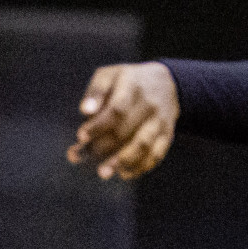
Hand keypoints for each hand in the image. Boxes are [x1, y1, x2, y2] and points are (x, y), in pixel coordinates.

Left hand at [66, 62, 178, 179]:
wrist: (168, 83)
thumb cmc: (130, 80)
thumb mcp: (110, 74)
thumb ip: (96, 91)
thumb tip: (85, 111)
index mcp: (133, 87)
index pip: (117, 110)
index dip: (98, 126)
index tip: (81, 137)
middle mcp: (150, 105)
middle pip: (125, 131)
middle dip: (101, 147)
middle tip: (79, 156)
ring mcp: (161, 121)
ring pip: (143, 145)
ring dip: (122, 161)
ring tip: (103, 172)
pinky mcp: (168, 134)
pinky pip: (157, 154)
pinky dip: (141, 166)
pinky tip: (124, 173)